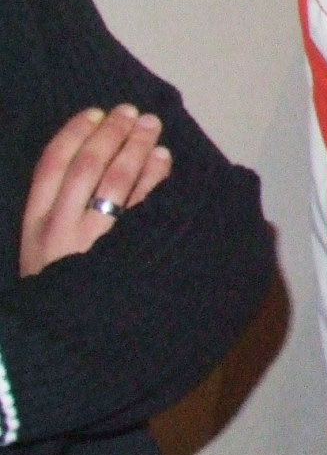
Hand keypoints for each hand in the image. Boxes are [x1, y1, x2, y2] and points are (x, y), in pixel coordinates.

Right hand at [20, 106, 172, 275]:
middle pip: (87, 167)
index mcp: (34, 226)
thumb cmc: (60, 291)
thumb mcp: (42, 253)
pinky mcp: (125, 254)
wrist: (69, 343)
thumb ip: (57, 212)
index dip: (73, 134)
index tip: (94, 113)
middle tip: (131, 112)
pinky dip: (154, 178)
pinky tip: (164, 160)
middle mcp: (61, 230)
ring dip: (136, 148)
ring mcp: (94, 243)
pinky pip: (144, 206)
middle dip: (110, 134)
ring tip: (151, 127)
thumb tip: (91, 159)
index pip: (50, 166)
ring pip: (116, 182)